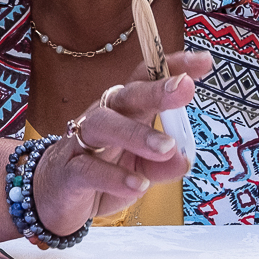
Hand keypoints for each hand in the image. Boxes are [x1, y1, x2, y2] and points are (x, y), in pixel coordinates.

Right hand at [30, 51, 212, 234]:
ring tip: (166, 148)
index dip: (172, 67)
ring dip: (136, 134)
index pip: (146, 80)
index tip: (203, 61)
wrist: (55, 198)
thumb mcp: (142, 170)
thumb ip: (163, 165)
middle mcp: (102, 117)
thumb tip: (184, 159)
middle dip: (156, 90)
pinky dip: (114, 177)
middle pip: (126, 95)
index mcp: (125, 111)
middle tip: (184, 88)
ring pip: (104, 125)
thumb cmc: (103, 172)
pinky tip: (137, 185)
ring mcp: (81, 141)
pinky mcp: (69, 171)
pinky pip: (89, 169)